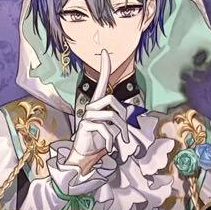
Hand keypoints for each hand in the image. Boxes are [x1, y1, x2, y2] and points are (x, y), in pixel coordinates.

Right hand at [69, 50, 133, 174]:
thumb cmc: (97, 141)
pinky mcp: (85, 126)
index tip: (105, 52)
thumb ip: (117, 118)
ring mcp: (86, 116)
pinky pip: (105, 128)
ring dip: (120, 130)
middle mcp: (90, 107)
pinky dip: (111, 139)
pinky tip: (110, 147)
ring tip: (121, 141)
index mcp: (97, 105)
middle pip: (112, 100)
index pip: (101, 82)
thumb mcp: (110, 128)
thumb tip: (127, 111)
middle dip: (122, 116)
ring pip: (111, 115)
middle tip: (125, 133)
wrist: (83, 157)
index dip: (104, 67)